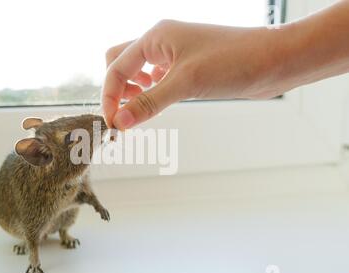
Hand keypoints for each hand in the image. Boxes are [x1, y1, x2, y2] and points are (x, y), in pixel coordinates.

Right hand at [102, 20, 281, 129]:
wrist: (273, 61)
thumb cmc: (234, 61)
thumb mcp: (186, 83)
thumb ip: (149, 103)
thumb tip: (120, 122)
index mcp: (155, 37)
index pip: (116, 67)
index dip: (110, 97)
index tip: (113, 124)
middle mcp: (161, 43)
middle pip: (120, 64)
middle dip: (116, 90)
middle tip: (123, 116)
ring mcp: (174, 54)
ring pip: (137, 72)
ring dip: (132, 92)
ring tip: (139, 111)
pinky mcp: (186, 67)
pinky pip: (156, 79)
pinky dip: (150, 93)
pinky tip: (158, 103)